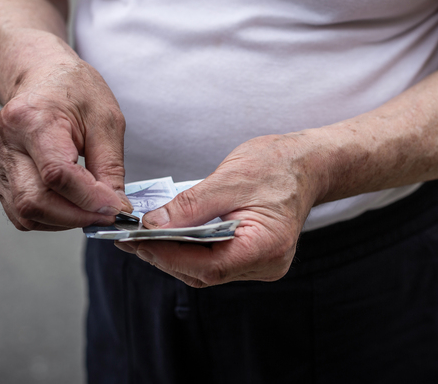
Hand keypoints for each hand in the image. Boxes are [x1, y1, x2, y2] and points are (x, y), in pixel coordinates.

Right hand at [0, 56, 131, 230]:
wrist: (43, 77)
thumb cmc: (75, 91)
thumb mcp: (106, 120)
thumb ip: (110, 166)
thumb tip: (116, 206)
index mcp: (31, 120)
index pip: (56, 174)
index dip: (90, 198)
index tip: (117, 206)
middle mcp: (6, 144)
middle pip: (35, 201)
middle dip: (78, 216)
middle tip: (109, 213)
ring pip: (26, 213)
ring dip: (65, 221)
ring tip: (93, 208)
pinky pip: (21, 212)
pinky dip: (51, 218)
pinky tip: (73, 205)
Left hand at [115, 133, 325, 286]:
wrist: (307, 164)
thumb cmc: (277, 165)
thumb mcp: (230, 178)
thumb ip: (190, 205)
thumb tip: (152, 226)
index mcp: (267, 246)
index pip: (208, 266)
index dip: (167, 256)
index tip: (135, 241)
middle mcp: (267, 264)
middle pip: (204, 273)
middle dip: (165, 256)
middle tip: (130, 238)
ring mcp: (262, 265)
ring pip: (206, 271)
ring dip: (174, 255)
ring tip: (144, 237)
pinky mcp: (254, 258)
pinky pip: (215, 262)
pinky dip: (190, 251)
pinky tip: (171, 235)